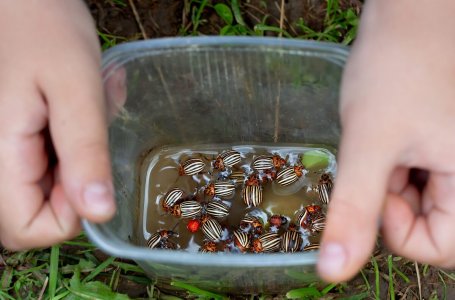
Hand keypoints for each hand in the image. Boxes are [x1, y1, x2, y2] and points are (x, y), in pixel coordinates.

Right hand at [0, 0, 115, 249]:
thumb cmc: (44, 26)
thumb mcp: (75, 87)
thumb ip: (85, 152)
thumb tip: (100, 213)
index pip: (30, 229)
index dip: (72, 211)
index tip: (90, 166)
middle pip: (35, 214)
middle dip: (76, 183)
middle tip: (90, 134)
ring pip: (40, 191)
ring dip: (75, 162)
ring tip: (85, 113)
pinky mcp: (9, 142)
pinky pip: (41, 166)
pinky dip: (68, 147)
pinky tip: (77, 111)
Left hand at [317, 0, 454, 281]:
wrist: (409, 12)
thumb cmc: (395, 67)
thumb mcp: (368, 143)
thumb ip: (355, 210)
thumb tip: (332, 272)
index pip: (442, 249)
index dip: (398, 230)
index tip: (377, 187)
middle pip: (431, 224)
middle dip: (393, 200)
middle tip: (379, 159)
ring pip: (421, 199)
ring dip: (392, 181)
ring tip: (384, 141)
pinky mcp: (443, 144)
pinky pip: (419, 175)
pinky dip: (396, 165)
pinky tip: (389, 135)